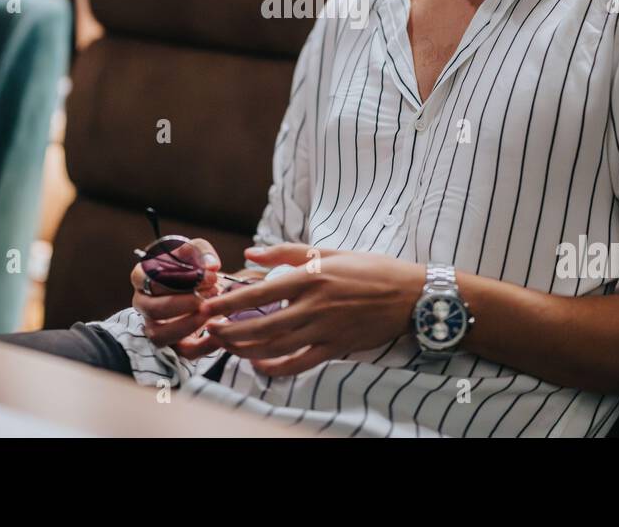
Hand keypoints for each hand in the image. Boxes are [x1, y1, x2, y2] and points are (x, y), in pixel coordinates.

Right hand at [129, 238, 231, 359]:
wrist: (206, 286)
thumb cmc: (194, 265)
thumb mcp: (197, 251)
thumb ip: (202, 252)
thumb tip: (210, 266)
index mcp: (143, 278)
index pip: (147, 279)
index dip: (178, 278)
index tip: (206, 276)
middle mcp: (144, 304)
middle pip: (153, 308)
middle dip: (184, 302)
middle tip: (211, 293)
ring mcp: (155, 327)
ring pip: (159, 335)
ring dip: (188, 324)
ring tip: (210, 312)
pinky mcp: (173, 345)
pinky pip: (183, 352)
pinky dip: (204, 346)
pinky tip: (220, 333)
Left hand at [197, 243, 425, 376]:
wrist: (410, 295)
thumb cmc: (371, 269)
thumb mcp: (331, 252)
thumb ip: (288, 252)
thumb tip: (251, 253)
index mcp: (311, 277)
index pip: (260, 292)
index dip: (229, 301)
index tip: (208, 305)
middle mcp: (314, 306)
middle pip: (260, 324)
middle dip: (229, 330)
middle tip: (209, 329)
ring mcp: (324, 330)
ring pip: (275, 346)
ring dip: (245, 348)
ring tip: (226, 345)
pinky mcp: (335, 348)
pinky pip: (298, 363)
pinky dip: (274, 367)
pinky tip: (258, 362)